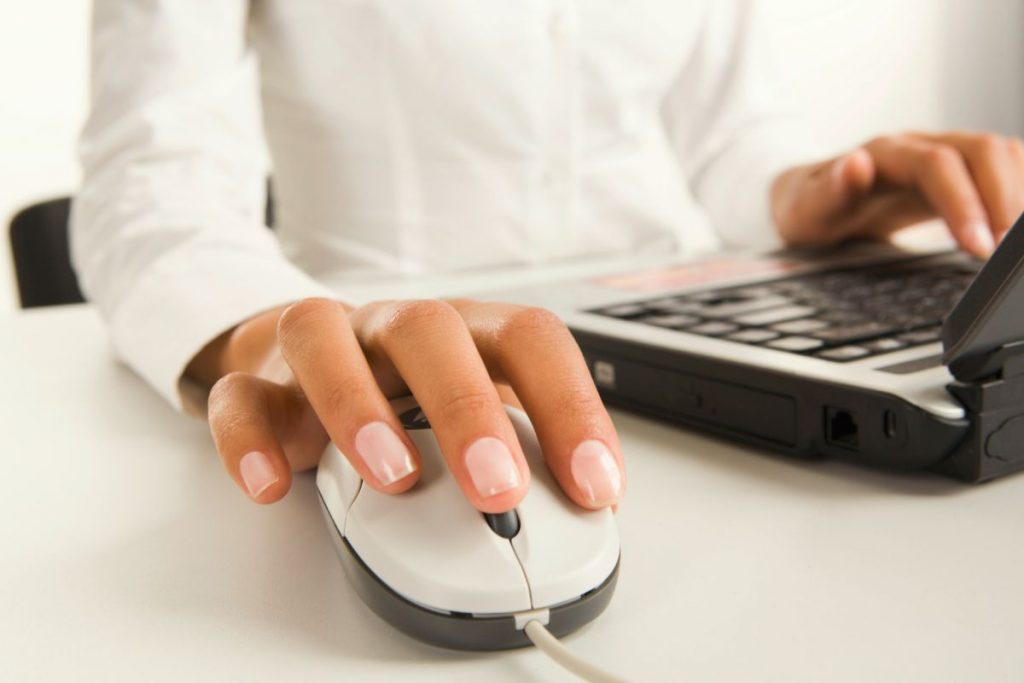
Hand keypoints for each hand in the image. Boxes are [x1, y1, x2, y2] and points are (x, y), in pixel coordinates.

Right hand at [188, 298, 625, 512]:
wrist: (313, 359)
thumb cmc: (411, 391)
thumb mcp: (477, 415)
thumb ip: (527, 450)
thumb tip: (593, 509)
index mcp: (465, 331)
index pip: (529, 339)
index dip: (570, 406)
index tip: (594, 486)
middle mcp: (394, 328)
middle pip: (430, 331)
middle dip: (468, 411)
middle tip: (498, 491)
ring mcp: (323, 347)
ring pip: (324, 338)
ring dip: (358, 407)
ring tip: (393, 478)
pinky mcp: (259, 380)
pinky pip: (240, 396)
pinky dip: (250, 439)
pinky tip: (273, 486)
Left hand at [771, 131, 1023, 257]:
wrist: (809, 201)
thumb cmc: (810, 209)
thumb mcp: (805, 211)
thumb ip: (829, 192)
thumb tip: (855, 164)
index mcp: (884, 152)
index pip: (937, 165)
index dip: (964, 203)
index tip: (980, 248)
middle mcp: (921, 144)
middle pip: (982, 151)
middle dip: (1004, 200)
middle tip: (1007, 253)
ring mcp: (945, 153)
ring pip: (1002, 155)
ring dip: (1018, 196)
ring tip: (1015, 245)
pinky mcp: (960, 172)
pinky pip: (1005, 169)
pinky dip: (1018, 192)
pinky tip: (1017, 225)